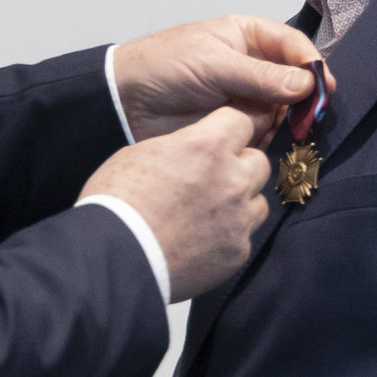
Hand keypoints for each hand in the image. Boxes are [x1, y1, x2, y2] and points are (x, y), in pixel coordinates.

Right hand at [82, 107, 271, 301]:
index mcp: (207, 147)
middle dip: (241, 166)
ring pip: (259, 201)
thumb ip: (179, 147)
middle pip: (259, 161)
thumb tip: (188, 151)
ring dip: (241, 202)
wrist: (117, 256)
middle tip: (214, 178)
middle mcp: (233, 179)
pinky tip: (203, 241)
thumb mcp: (141, 153)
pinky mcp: (238, 251)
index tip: (218, 139)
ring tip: (210, 212)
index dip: (229, 129)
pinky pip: (244, 236)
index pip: (242, 121)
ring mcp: (239, 218)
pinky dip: (229, 236)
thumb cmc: (118, 200)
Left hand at [113, 16, 334, 144]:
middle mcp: (253, 66)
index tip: (324, 85)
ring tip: (294, 135)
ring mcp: (247, 98)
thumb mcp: (213, 64)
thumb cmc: (164, 66)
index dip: (311, 63)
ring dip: (292, 121)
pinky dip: (273, 140)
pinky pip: (266, 133)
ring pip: (285, 110)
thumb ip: (259, 76)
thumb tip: (307, 84)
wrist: (125, 100)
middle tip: (314, 117)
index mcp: (247, 37)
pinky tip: (273, 146)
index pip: (291, 44)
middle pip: (296, 80)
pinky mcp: (237, 126)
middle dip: (307, 97)